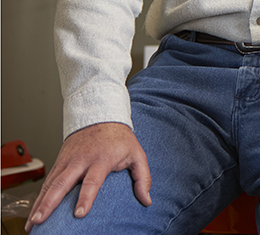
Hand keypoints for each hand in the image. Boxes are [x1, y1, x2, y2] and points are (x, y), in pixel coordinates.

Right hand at [26, 122, 150, 230]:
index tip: (79, 214)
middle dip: (50, 203)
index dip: (86, 197)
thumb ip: (143, 177)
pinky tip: (33, 213)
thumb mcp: (137, 154)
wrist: (100, 116)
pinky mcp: (59, 163)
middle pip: (62, 183)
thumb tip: (147, 200)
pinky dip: (38, 198)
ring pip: (50, 184)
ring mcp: (67, 161)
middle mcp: (80, 160)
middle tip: (41, 220)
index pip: (92, 181)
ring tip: (32, 223)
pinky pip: (46, 182)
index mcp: (101, 159)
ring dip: (39, 203)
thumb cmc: (120, 138)